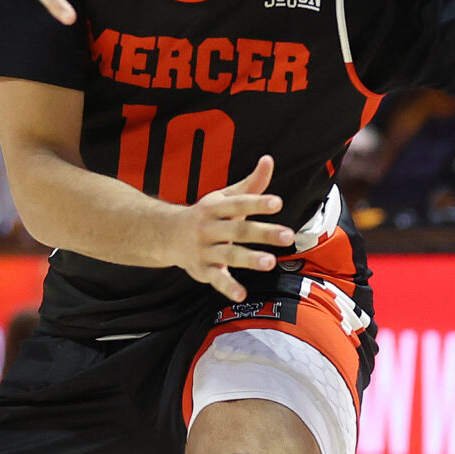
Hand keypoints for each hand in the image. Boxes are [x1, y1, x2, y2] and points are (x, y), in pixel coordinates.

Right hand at [173, 154, 292, 300]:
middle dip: (263, 233)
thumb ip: (250, 184)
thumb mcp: (224, 197)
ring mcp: (205, 250)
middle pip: (238, 230)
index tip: (278, 203)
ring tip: (270, 262)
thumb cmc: (206, 214)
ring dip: (249, 259)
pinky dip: (228, 287)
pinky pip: (216, 279)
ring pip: (228, 255)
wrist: (166, 234)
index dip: (257, 203)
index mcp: (215, 207)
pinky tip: (242, 294)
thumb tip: (268, 159)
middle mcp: (209, 228)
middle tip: (288, 236)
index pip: (239, 204)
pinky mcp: (202, 270)